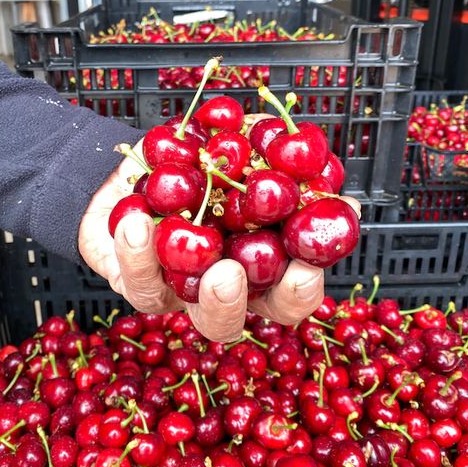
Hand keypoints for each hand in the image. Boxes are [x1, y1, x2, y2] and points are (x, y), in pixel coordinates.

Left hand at [79, 139, 360, 342]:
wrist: (147, 164)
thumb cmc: (204, 161)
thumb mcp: (243, 145)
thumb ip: (279, 157)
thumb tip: (332, 185)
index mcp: (257, 265)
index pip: (287, 296)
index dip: (299, 292)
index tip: (305, 268)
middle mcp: (216, 287)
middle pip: (229, 321)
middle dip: (231, 303)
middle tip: (229, 275)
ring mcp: (175, 289)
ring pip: (181, 310)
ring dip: (189, 290)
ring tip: (195, 258)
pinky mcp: (135, 281)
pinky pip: (136, 279)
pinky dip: (135, 252)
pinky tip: (135, 222)